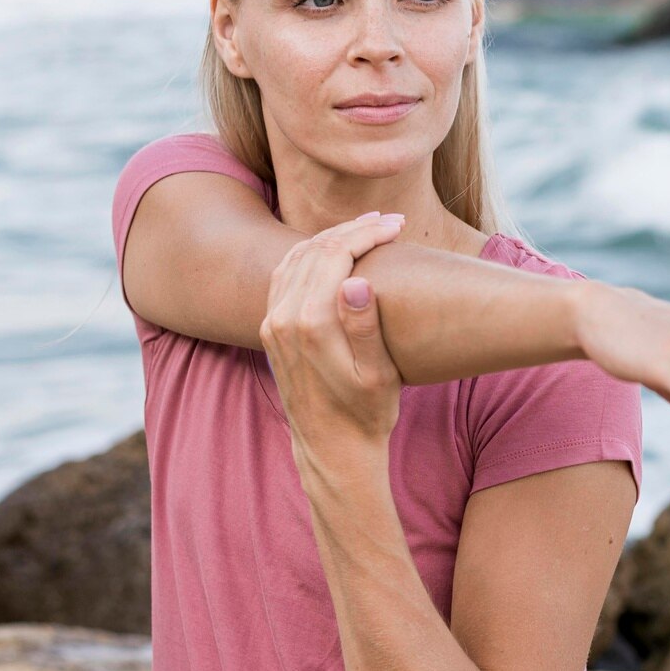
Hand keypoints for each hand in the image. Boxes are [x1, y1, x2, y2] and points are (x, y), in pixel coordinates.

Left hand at [259, 212, 406, 446]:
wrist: (332, 449)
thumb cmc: (366, 415)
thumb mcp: (378, 376)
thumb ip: (365, 327)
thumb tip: (356, 281)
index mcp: (310, 324)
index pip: (335, 255)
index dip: (367, 233)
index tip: (398, 225)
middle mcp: (282, 319)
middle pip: (314, 250)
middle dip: (353, 229)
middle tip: (389, 221)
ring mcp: (271, 323)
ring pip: (296, 257)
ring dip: (331, 237)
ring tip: (366, 228)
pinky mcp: (270, 329)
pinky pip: (284, 274)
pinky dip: (309, 253)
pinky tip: (333, 250)